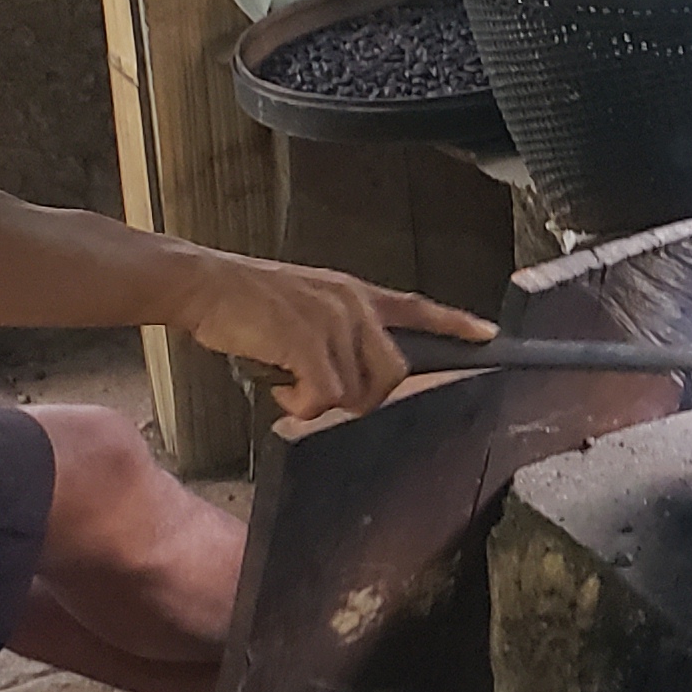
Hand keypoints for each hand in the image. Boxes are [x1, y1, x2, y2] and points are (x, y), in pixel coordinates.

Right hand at [176, 254, 493, 420]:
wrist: (204, 284)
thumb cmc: (245, 301)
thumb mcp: (304, 304)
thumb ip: (335, 331)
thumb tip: (347, 376)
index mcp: (354, 294)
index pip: (416, 306)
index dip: (454, 323)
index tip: (487, 334)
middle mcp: (352, 305)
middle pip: (393, 372)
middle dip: (363, 397)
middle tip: (321, 394)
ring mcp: (332, 321)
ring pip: (356, 392)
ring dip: (320, 402)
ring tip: (289, 385)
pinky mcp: (307, 341)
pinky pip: (325, 396)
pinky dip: (301, 407)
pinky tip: (280, 391)